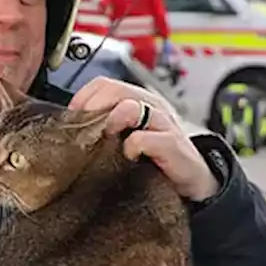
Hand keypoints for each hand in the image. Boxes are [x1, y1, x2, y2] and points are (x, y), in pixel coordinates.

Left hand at [69, 78, 219, 201]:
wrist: (193, 182)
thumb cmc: (159, 160)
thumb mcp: (130, 137)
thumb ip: (109, 128)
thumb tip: (75, 128)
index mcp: (139, 101)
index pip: (105, 84)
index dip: (84, 97)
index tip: (72, 117)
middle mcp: (152, 106)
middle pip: (115, 89)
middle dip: (93, 107)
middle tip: (84, 129)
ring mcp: (163, 123)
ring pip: (129, 107)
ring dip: (110, 122)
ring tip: (106, 140)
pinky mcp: (171, 144)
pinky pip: (143, 138)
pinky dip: (131, 146)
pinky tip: (129, 157)